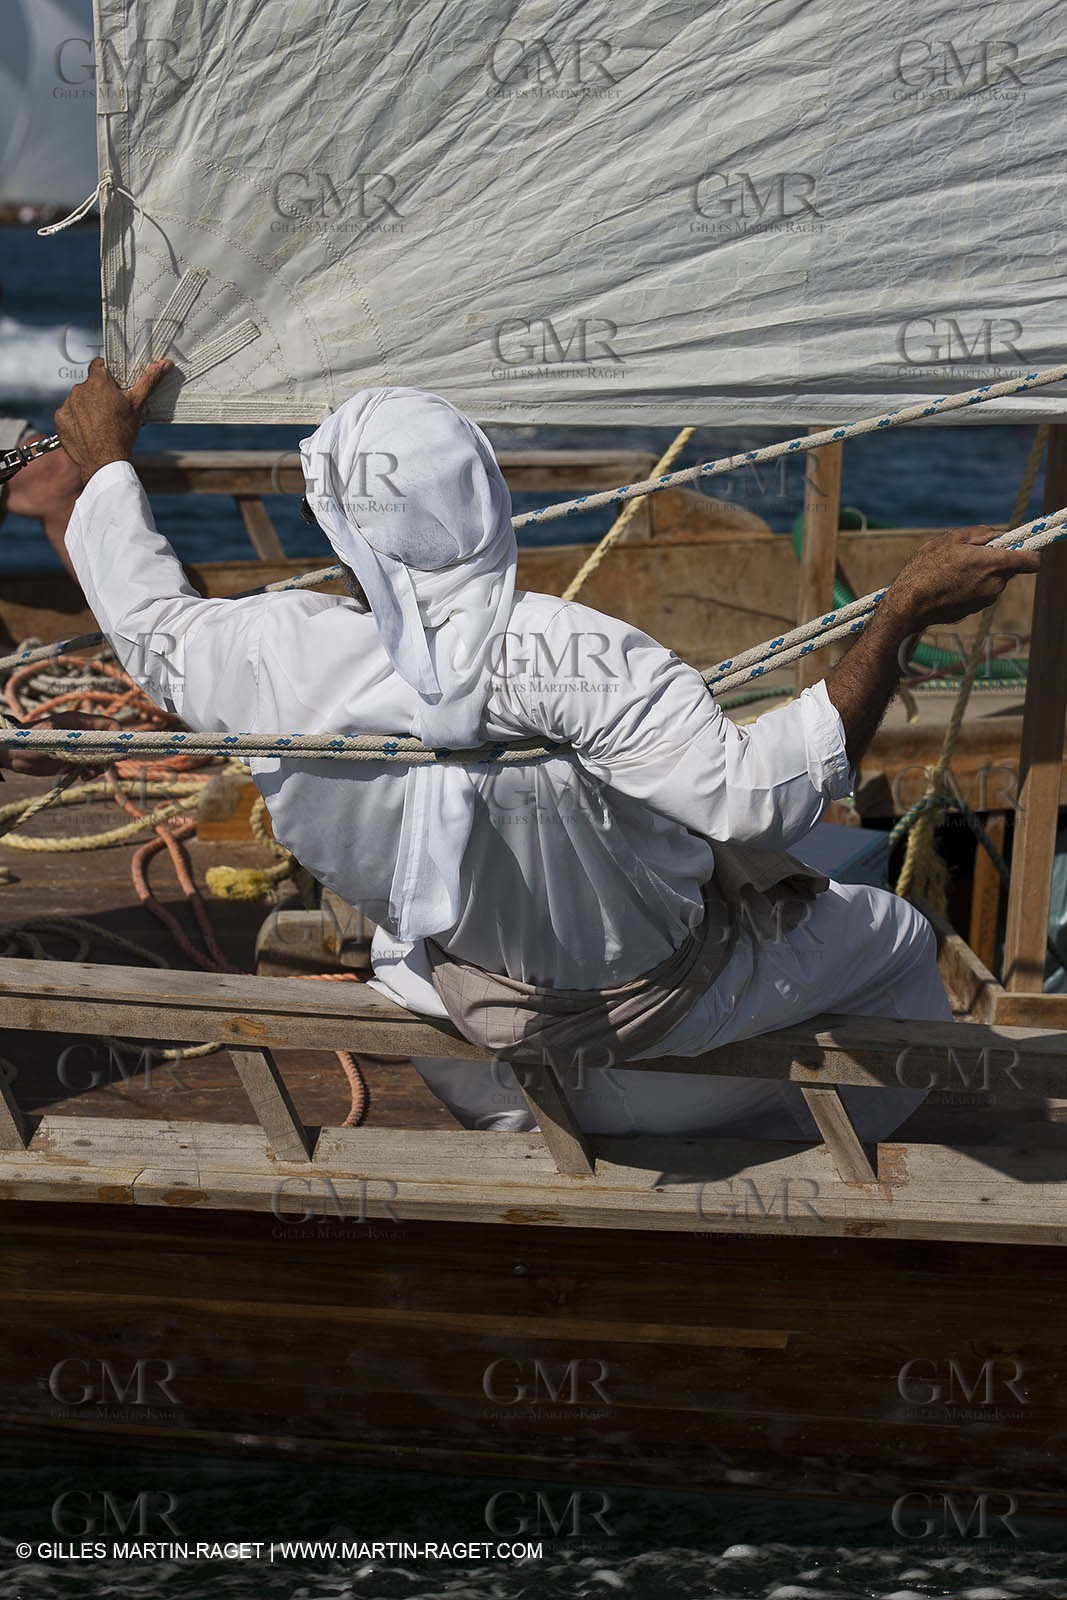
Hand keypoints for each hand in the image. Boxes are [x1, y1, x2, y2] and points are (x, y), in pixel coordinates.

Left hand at [0, 711, 113, 776]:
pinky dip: (90, 772)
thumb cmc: (28, 741)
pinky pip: (90, 766)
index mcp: (78, 721)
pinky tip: (81, 777)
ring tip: (87, 775)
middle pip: (108, 742)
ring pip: (101, 756)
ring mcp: (78, 747)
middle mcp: (81, 733)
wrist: (11, 753)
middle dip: (108, 756)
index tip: (118, 750)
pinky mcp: (73, 759)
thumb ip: (78, 748)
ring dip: (99, 767)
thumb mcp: (54, 743)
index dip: (117, 735)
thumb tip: (102, 755)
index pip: (108, 723)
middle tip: (98, 768)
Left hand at [55, 357, 174, 484]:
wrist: (104, 461)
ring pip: (78, 400)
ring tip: (99, 424)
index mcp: (98, 382)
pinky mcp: (60, 420)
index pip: (99, 365)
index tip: (114, 385)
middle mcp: (79, 389)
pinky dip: (76, 420)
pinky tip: (87, 431)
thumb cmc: (123, 432)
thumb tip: (164, 363)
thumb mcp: (137, 405)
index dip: (107, 374)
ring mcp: (67, 405)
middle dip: (98, 394)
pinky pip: (68, 415)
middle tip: (111, 410)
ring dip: (86, 407)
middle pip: (89, 385)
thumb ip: (148, 381)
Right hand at [884, 525, 1040, 632]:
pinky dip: (971, 587)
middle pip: (1009, 569)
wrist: (910, 603)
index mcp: (995, 563)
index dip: (1029, 552)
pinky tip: (949, 584)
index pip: (1032, 560)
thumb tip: (994, 535)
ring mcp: (986, 599)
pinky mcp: (974, 610)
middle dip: (995, 561)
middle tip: (970, 555)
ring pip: (993, 581)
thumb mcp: (950, 539)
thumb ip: (979, 533)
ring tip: (954, 570)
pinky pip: (980, 593)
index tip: (1017, 547)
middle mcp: (996, 584)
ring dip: (982, 574)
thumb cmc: (927, 567)